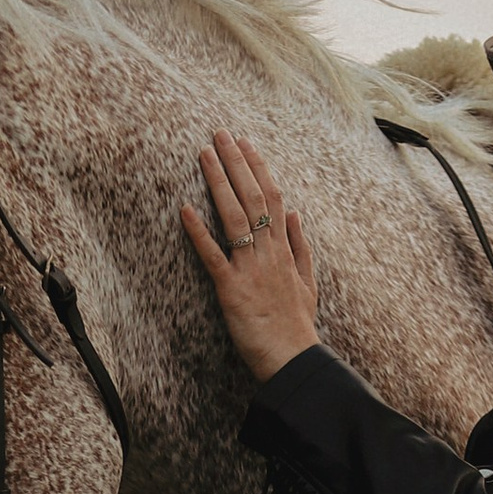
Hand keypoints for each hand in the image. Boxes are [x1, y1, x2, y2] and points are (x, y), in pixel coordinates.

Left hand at [182, 130, 320, 381]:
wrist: (294, 359)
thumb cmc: (297, 326)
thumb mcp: (308, 283)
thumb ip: (301, 247)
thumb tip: (297, 213)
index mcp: (284, 249)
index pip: (272, 197)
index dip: (258, 167)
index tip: (246, 143)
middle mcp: (268, 252)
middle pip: (253, 196)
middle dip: (236, 163)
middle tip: (220, 134)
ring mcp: (250, 269)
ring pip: (234, 216)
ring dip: (218, 182)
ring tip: (204, 154)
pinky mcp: (232, 290)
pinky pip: (213, 256)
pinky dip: (198, 232)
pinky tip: (184, 210)